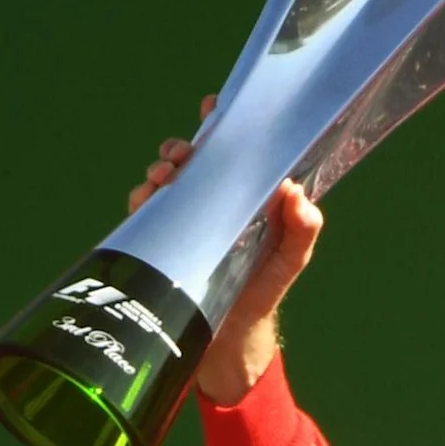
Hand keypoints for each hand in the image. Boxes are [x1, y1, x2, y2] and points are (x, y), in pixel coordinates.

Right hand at [126, 96, 323, 405]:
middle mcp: (213, 201)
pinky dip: (143, 196)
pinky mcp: (162, 238)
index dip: (224, 125)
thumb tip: (297, 195)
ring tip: (166, 174)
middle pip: (194, 158)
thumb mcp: (289, 262)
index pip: (235, 152)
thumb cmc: (263, 293)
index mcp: (246, 197)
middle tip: (184, 153)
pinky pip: (146, 208)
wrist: (228, 340)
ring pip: (167, 178)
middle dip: (185, 146)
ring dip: (163, 167)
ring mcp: (185, 218)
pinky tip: (148, 197)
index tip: (214, 105)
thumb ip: (301, 231)